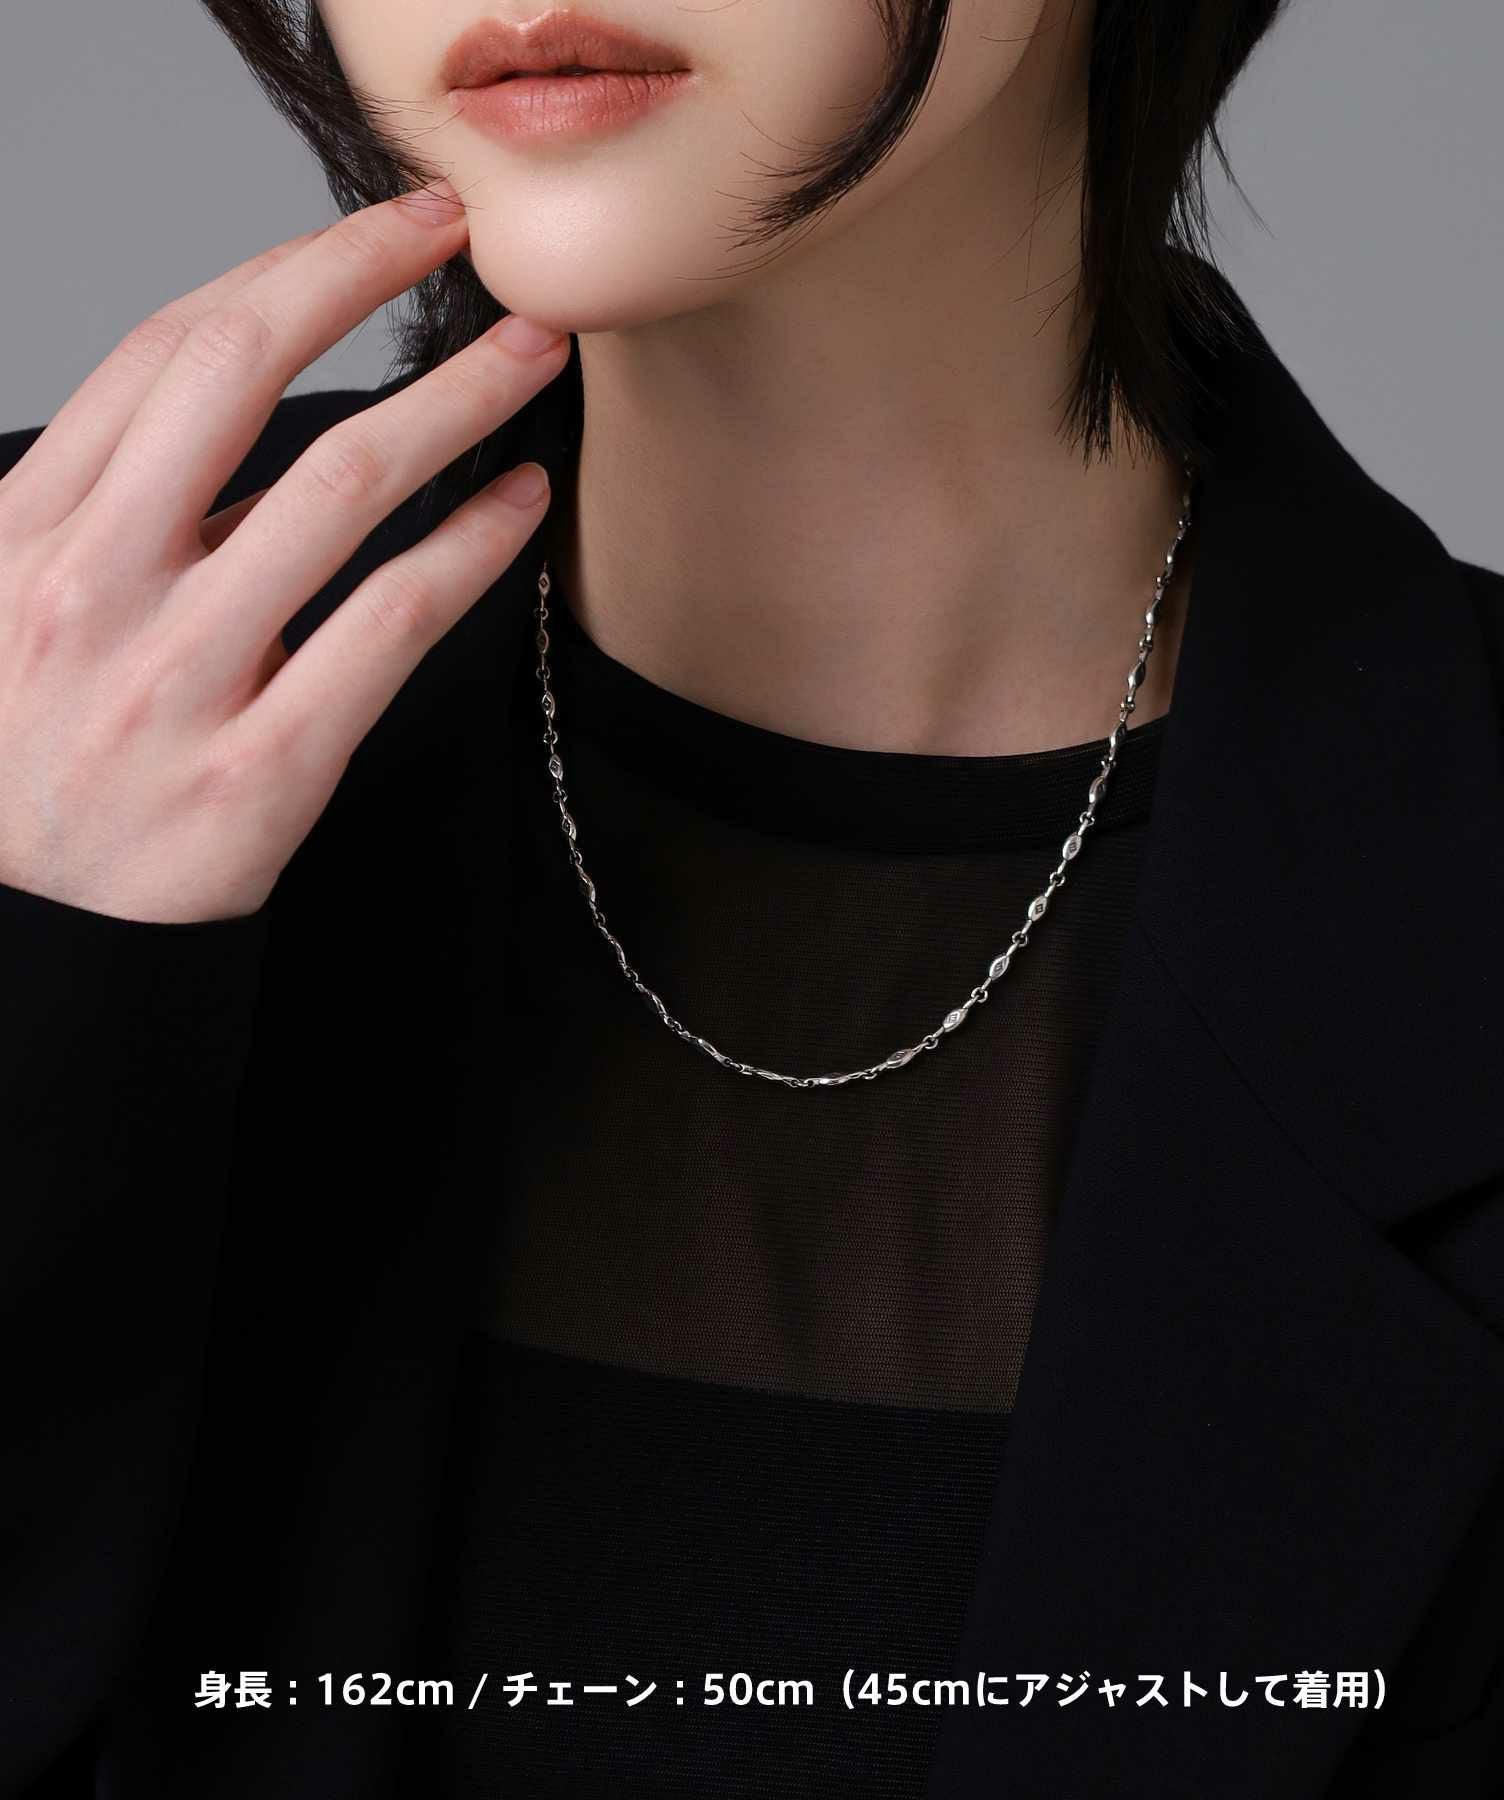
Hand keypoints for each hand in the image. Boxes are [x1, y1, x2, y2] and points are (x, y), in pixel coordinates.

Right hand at [0, 182, 568, 923]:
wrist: (25, 943)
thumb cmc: (33, 764)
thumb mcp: (17, 611)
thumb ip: (108, 515)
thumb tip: (239, 423)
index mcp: (29, 530)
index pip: (164, 353)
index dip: (285, 270)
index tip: (374, 232)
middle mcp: (95, 584)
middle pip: (244, 377)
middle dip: (364, 276)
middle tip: (462, 237)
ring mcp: (178, 677)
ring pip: (343, 488)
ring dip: (455, 401)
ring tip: (528, 360)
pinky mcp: (261, 768)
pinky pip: (391, 627)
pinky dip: (471, 552)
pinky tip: (519, 509)